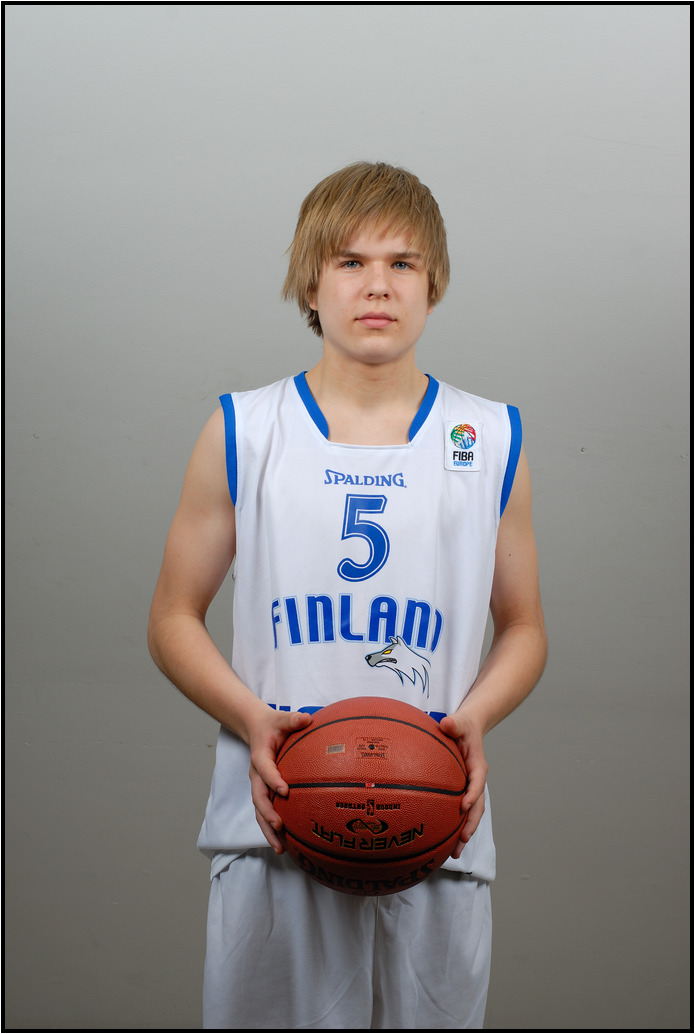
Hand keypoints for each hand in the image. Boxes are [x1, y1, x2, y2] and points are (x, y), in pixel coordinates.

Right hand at [247, 708, 312, 853]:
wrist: (256, 728)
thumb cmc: (273, 724)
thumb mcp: (282, 718)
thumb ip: (293, 719)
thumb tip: (307, 718)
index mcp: (260, 756)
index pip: (265, 769)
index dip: (273, 780)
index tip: (285, 791)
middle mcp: (256, 774)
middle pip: (258, 797)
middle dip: (267, 813)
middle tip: (280, 826)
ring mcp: (259, 785)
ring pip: (260, 811)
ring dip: (267, 829)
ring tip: (279, 847)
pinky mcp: (263, 792)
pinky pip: (265, 812)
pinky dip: (271, 828)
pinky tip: (284, 844)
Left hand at [438, 710, 487, 859]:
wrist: (468, 729)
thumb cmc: (462, 726)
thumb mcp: (459, 722)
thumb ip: (454, 723)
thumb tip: (446, 722)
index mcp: (477, 766)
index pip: (477, 782)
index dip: (472, 794)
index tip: (463, 806)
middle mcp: (476, 781)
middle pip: (477, 807)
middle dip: (471, 824)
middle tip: (461, 840)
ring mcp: (470, 789)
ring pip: (470, 814)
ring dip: (464, 833)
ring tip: (454, 853)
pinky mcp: (462, 792)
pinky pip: (459, 811)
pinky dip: (454, 826)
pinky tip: (442, 841)